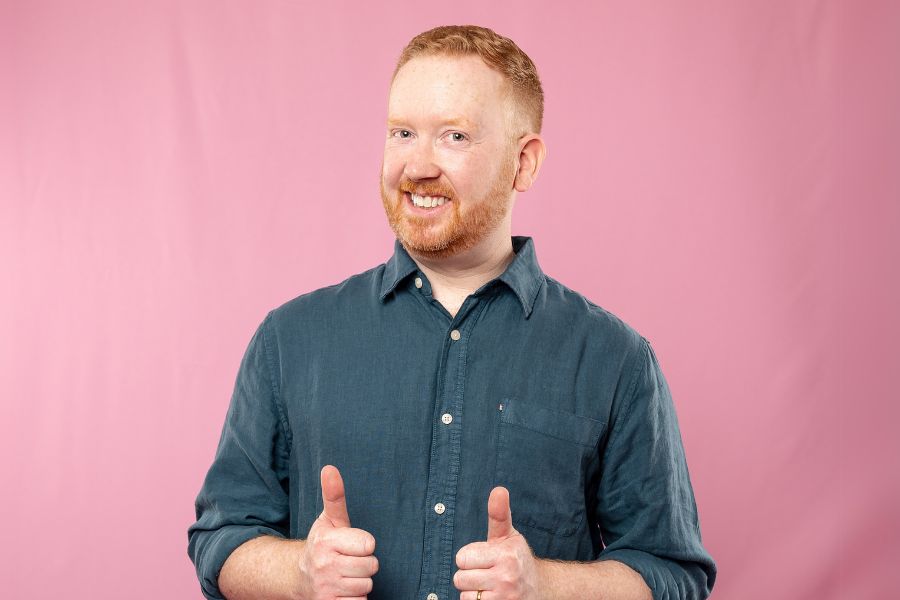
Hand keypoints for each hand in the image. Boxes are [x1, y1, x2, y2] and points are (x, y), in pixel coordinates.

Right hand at [297, 465, 378, 599]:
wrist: (299, 578)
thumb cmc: (322, 545)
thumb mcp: (329, 520)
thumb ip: (334, 496)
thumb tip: (330, 468)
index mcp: (327, 542)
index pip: (369, 544)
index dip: (364, 544)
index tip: (351, 544)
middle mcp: (324, 566)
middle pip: (371, 566)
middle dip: (364, 564)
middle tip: (348, 561)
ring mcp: (326, 589)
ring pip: (366, 586)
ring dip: (359, 583)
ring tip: (345, 575)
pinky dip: (355, 599)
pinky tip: (343, 591)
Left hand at [453, 487, 543, 599]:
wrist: (540, 589)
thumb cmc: (517, 559)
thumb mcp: (509, 536)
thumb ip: (499, 514)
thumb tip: (499, 490)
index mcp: (506, 554)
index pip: (462, 557)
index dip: (470, 558)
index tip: (484, 558)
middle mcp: (506, 577)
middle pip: (460, 578)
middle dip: (470, 576)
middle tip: (487, 573)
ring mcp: (504, 598)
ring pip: (465, 595)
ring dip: (474, 592)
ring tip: (491, 586)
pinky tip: (492, 597)